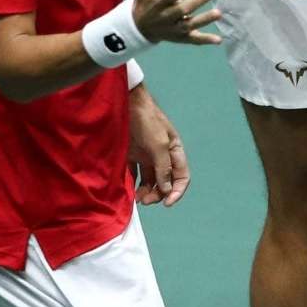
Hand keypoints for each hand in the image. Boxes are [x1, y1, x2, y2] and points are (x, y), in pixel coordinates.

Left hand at [126, 85, 189, 206]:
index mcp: (174, 151)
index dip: (177, 192)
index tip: (167, 203)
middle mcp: (162, 156)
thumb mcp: (159, 144)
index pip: (181, 177)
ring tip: (137, 198)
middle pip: (165, 182)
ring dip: (145, 192)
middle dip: (158, 194)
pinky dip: (132, 184)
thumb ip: (163, 168)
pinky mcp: (132, 155)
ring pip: (149, 181)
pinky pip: (134, 175)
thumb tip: (167, 189)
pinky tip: (128, 190)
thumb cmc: (146, 119)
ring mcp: (146, 156)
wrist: (125, 103)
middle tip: (146, 201)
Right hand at [131, 0, 221, 44]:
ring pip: (190, 24)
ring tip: (219, 12)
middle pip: (185, 8)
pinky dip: (205, 40)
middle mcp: (166, 15)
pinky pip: (192, 40)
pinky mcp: (180, 38)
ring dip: (205, 19)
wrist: (139, 25)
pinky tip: (219, 40)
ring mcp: (173, 28)